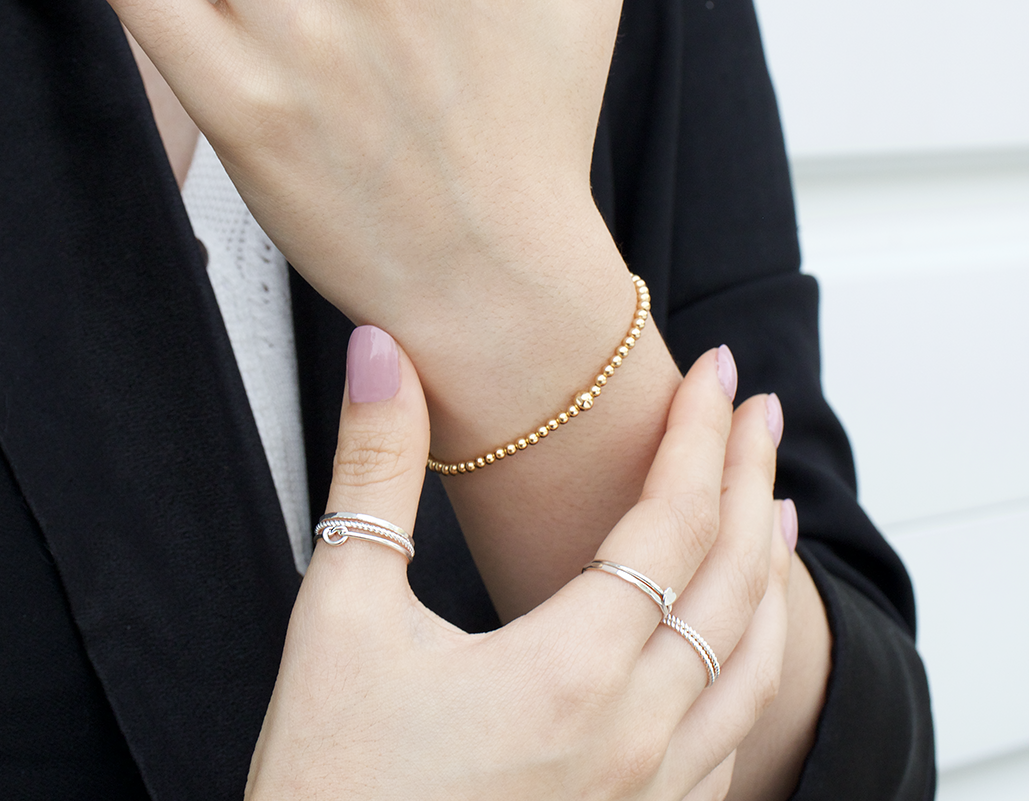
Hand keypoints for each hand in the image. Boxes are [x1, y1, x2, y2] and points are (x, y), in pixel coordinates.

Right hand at [246, 333, 794, 799]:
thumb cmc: (329, 779)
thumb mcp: (340, 611)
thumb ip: (371, 468)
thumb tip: (380, 351)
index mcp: (568, 673)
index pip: (671, 521)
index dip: (699, 435)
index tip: (715, 373)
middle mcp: (630, 740)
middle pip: (731, 583)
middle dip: (748, 479)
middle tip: (758, 408)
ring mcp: (642, 799)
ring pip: (748, 668)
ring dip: (769, 575)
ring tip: (776, 509)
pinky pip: (727, 740)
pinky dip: (748, 666)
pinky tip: (734, 645)